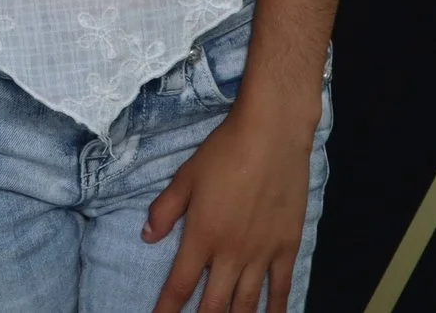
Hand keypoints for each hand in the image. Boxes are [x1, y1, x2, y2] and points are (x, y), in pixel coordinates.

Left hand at [142, 102, 313, 312]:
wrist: (271, 139)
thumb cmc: (223, 154)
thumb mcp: (185, 178)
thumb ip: (165, 210)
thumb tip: (147, 238)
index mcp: (202, 236)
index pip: (180, 284)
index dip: (168, 307)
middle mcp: (231, 253)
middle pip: (215, 303)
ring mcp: (262, 254)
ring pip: (248, 303)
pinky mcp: (288, 248)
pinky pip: (282, 288)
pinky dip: (277, 308)